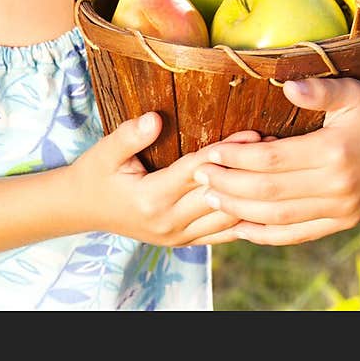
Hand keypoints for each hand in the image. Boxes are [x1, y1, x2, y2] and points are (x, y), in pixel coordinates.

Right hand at [71, 112, 262, 246]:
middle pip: (219, 196)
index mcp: (151, 199)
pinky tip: (264, 204)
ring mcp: (177, 237)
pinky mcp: (183, 242)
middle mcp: (168, 223)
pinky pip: (221, 235)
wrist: (82, 210)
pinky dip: (244, 220)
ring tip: (276, 170)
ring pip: (226, 221)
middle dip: (248, 172)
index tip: (252, 133)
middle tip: (277, 148)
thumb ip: (130, 135)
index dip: (226, 152)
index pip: (197, 172)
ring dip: (252, 196)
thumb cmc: (95, 174)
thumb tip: (155, 119)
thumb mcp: (105, 150)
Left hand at [190, 75, 359, 244]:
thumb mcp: (351, 90)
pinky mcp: (345, 221)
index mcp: (333, 152)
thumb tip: (287, 83)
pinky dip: (267, 234)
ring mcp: (342, 209)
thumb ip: (319, 89)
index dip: (236, 159)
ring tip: (210, 198)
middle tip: (198, 176)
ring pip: (280, 217)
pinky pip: (299, 233)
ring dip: (241, 211)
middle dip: (229, 187)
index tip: (208, 153)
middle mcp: (337, 187)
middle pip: (270, 193)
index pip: (272, 161)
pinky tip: (241, 228)